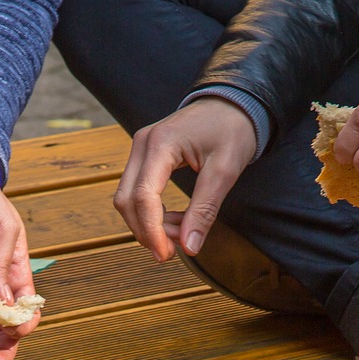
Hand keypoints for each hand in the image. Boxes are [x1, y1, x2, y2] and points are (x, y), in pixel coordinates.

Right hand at [113, 97, 256, 262]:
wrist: (232, 104)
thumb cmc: (232, 130)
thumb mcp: (225, 172)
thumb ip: (205, 210)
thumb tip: (190, 247)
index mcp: (161, 144)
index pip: (144, 197)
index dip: (151, 232)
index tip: (166, 256)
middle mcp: (142, 144)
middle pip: (127, 201)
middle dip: (147, 231)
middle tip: (175, 250)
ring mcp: (140, 149)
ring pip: (127, 199)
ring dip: (148, 224)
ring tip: (181, 233)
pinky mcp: (145, 157)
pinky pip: (137, 192)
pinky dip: (151, 213)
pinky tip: (175, 221)